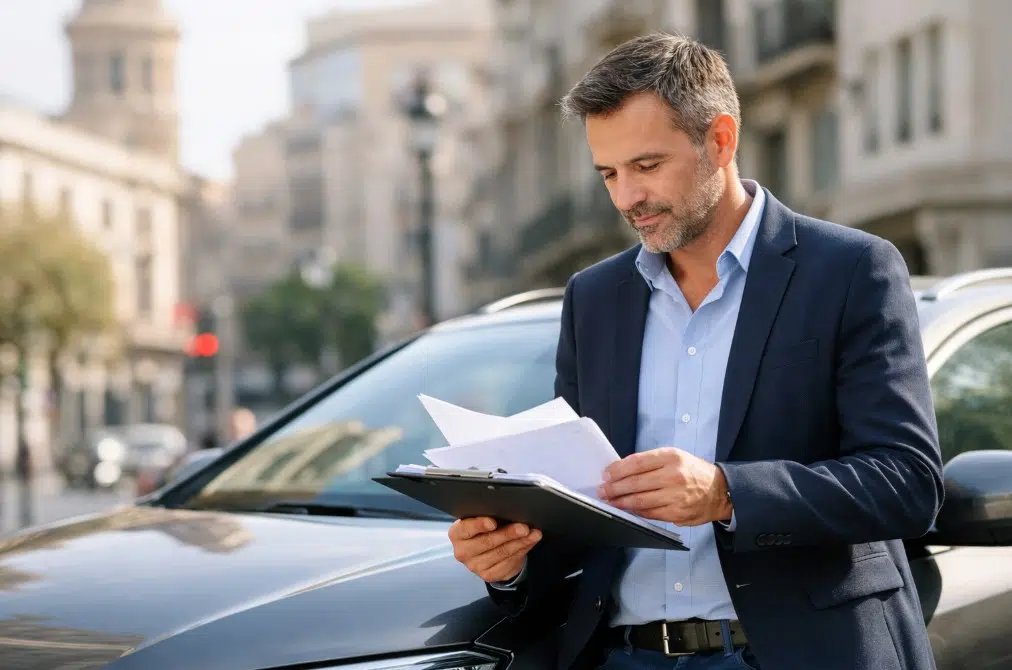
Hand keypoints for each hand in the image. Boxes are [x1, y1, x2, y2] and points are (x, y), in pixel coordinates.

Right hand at [448, 517, 541, 582]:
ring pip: (501, 553)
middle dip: (508, 533)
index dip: (479, 525)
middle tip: (523, 527)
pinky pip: (509, 562)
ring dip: (520, 542)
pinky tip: (530, 541)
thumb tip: (506, 509)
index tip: (492, 522)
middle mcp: (463, 551)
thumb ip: (487, 515)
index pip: (466, 529)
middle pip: (487, 542)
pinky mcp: (489, 575)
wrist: (486, 551)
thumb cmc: (483, 529)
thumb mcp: (480, 519)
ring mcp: (475, 566)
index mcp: (457, 534)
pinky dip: (523, 549)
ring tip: (533, 533)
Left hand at [597, 447, 731, 525]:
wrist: (720, 491)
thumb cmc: (693, 471)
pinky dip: (636, 511)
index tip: (606, 474)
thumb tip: (622, 470)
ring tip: (609, 501)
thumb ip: (651, 462)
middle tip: (602, 490)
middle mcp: (673, 476)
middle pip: (635, 482)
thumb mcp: (675, 456)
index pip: (636, 462)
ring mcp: (675, 496)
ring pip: (640, 500)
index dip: (617, 469)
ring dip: (620, 502)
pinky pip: (650, 513)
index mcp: (671, 457)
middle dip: (614, 487)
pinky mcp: (676, 513)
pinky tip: (626, 509)